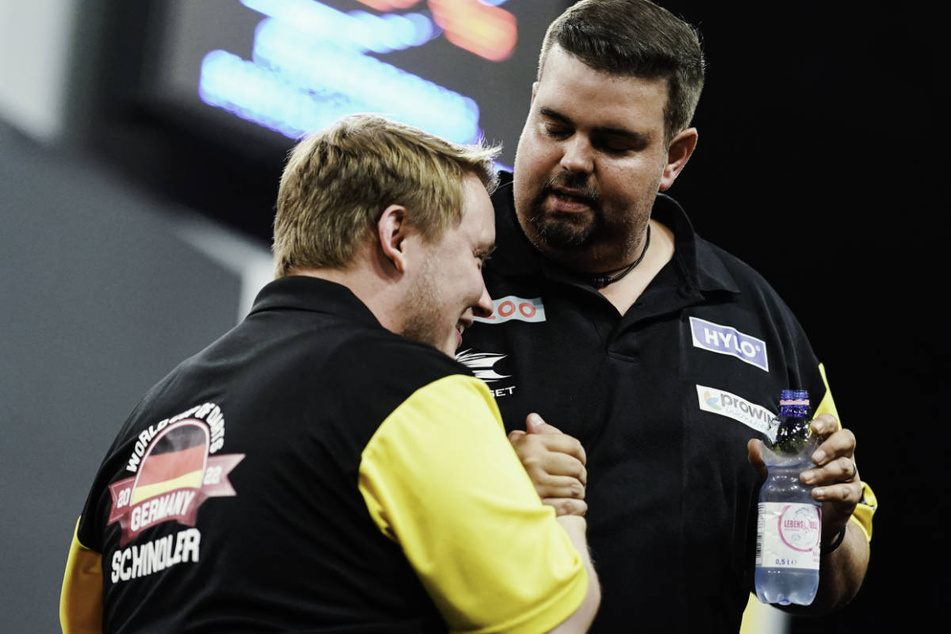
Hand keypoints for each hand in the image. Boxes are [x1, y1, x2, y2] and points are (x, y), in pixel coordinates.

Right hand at [509, 413, 586, 515]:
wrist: (484, 499)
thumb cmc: (504, 470)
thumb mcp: (515, 447)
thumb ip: (531, 434)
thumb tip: (534, 418)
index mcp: (530, 444)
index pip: (572, 445)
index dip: (580, 455)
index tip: (579, 462)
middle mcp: (532, 462)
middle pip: (576, 467)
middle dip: (581, 476)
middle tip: (576, 481)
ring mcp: (535, 485)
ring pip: (574, 488)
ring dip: (578, 494)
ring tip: (572, 494)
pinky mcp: (538, 506)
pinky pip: (569, 505)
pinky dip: (577, 507)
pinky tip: (575, 506)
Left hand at [748, 413, 862, 545]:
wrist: (812, 520)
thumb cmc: (798, 486)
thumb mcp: (778, 473)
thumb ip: (764, 460)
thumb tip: (753, 444)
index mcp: (825, 443)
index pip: (832, 424)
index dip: (826, 422)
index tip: (814, 429)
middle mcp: (841, 455)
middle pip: (847, 440)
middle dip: (831, 446)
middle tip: (813, 458)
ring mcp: (849, 475)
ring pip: (844, 466)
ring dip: (824, 472)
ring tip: (804, 480)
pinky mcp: (851, 495)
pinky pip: (846, 491)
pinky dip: (830, 491)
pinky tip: (815, 494)